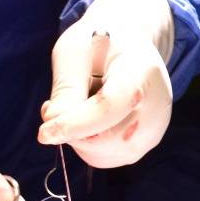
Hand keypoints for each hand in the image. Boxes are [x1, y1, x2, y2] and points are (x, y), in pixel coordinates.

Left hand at [39, 0, 175, 167]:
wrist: (134, 46)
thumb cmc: (102, 43)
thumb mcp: (75, 50)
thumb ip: (66, 86)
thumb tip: (54, 122)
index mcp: (141, 73)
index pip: (110, 107)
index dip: (76, 124)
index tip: (44, 133)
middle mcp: (156, 108)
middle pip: (105, 139)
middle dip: (71, 130)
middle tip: (56, 104)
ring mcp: (153, 131)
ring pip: (102, 154)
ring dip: (78, 137)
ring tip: (79, 105)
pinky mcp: (145, 145)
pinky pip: (106, 158)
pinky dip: (88, 145)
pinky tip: (89, 120)